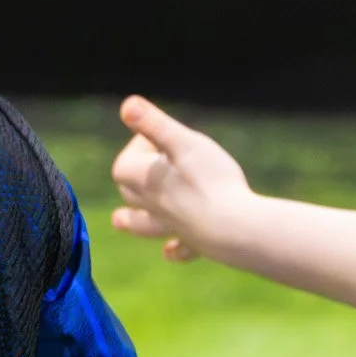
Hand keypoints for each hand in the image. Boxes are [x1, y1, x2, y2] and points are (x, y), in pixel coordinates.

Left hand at [109, 96, 252, 262]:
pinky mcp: (195, 243)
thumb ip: (154, 124)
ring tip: (120, 219)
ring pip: (143, 223)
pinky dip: (174, 248)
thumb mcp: (183, 142)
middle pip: (129, 192)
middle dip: (134, 177)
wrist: (235, 228)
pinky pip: (180, 247)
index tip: (166, 139)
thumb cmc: (211, 180)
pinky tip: (170, 253)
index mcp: (143, 181)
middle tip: (156, 163)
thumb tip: (127, 104)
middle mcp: (152, 207)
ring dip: (133, 219)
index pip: (126, 161)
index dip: (142, 145)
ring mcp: (172, 227)